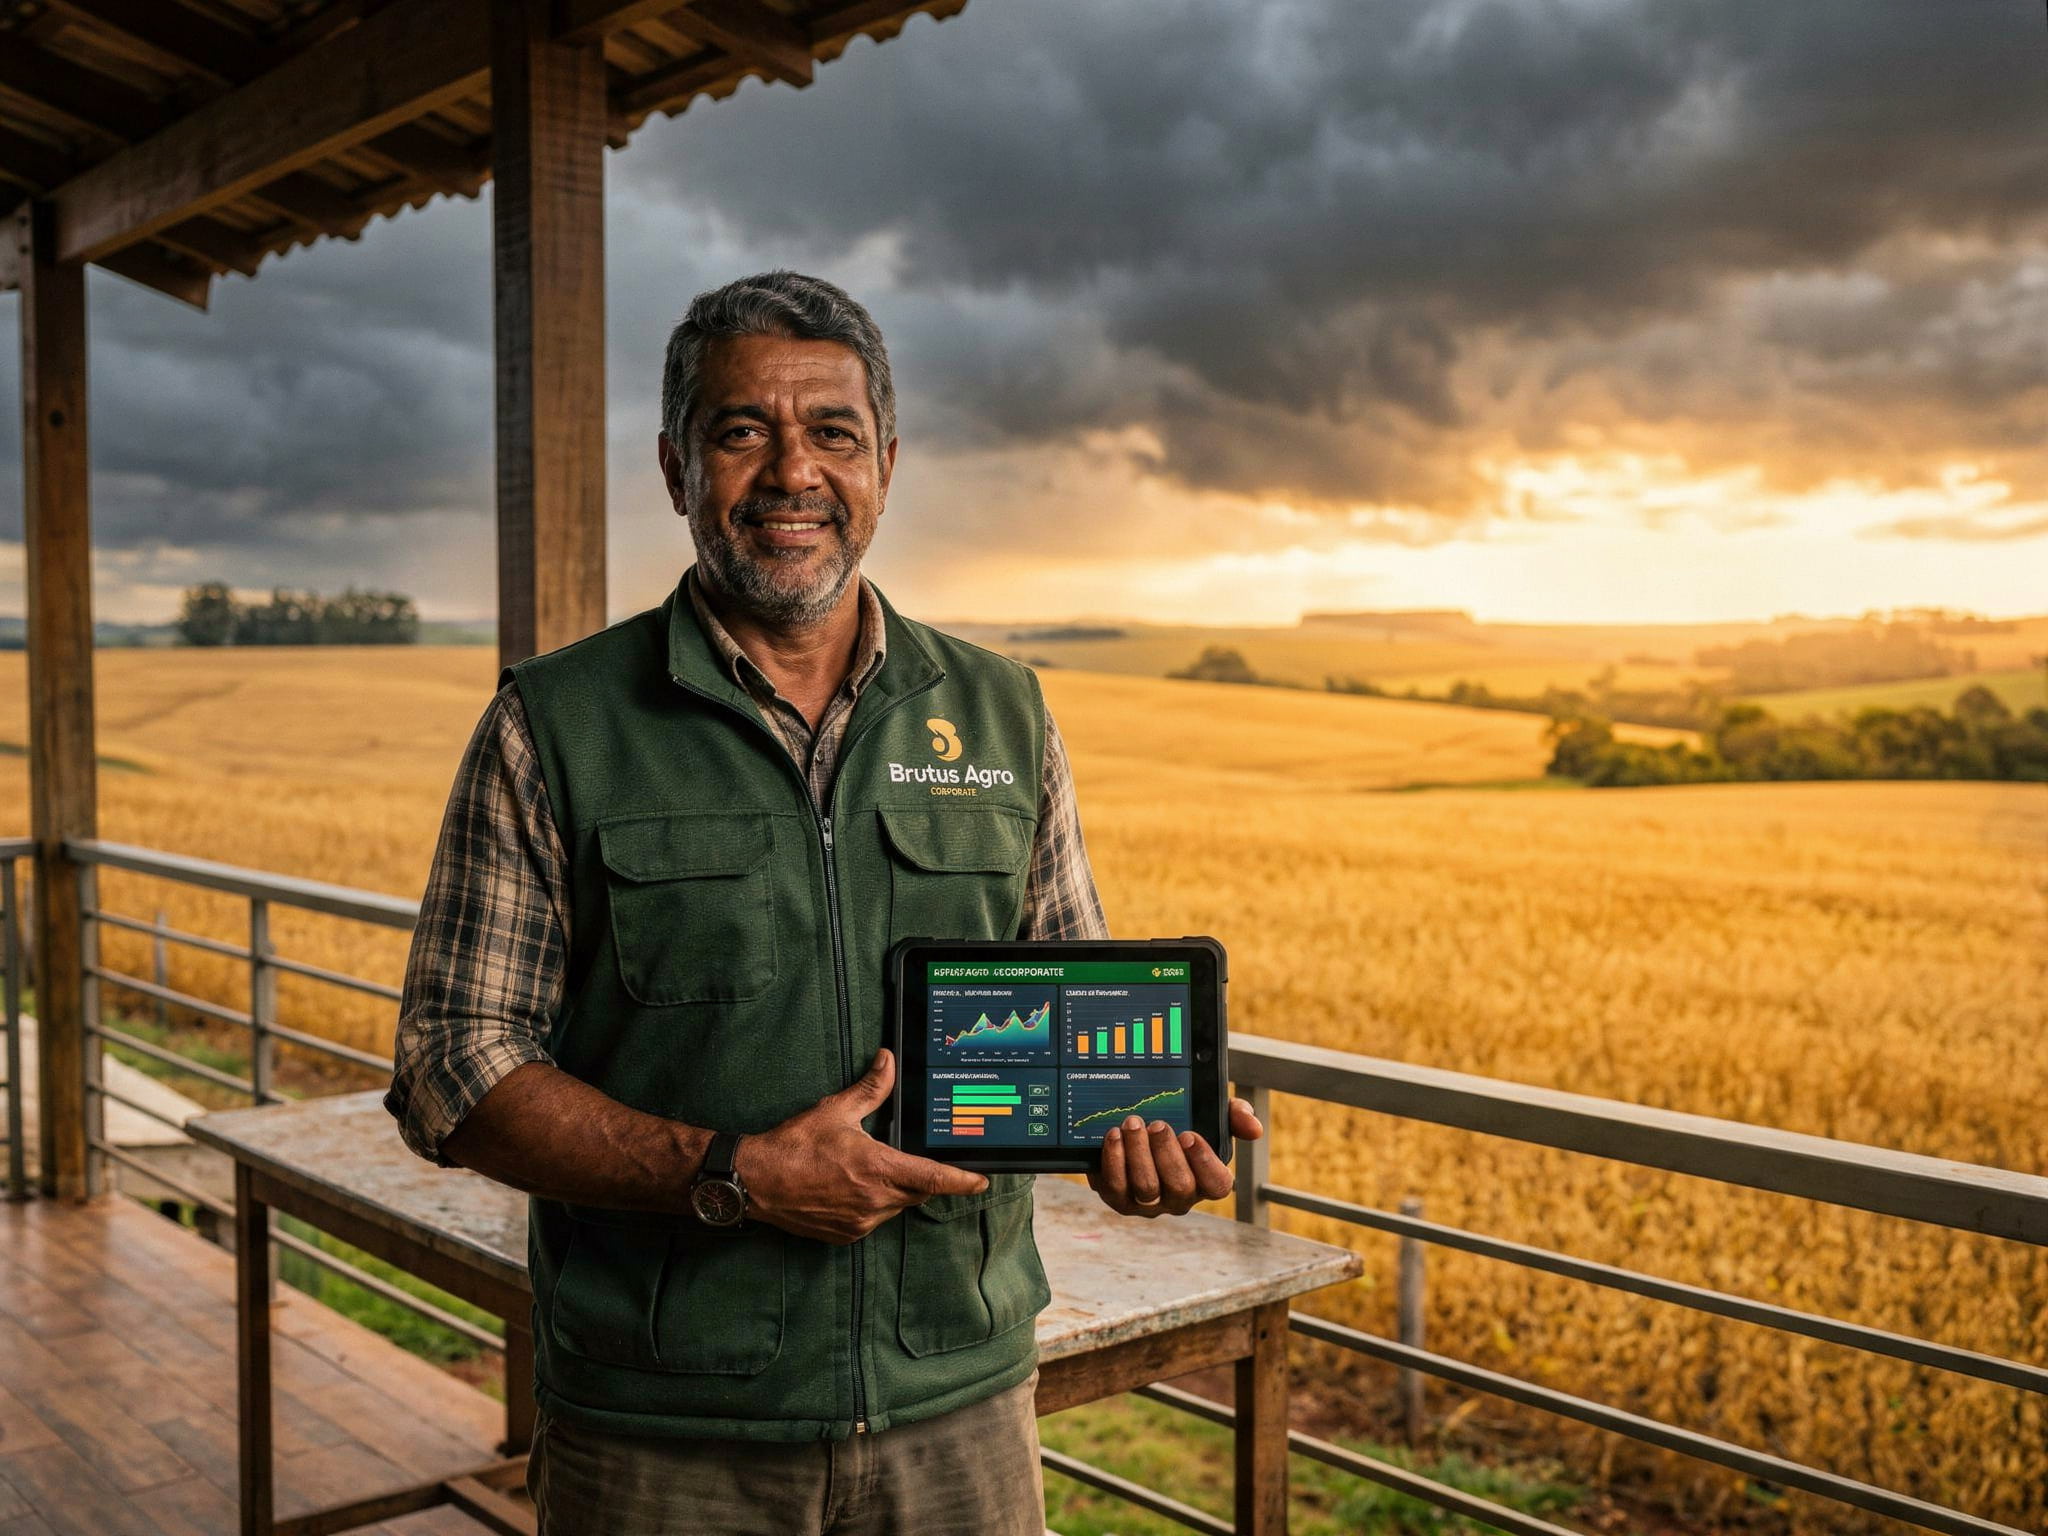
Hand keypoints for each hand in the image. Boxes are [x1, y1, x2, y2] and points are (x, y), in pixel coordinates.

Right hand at [735, 1048, 988, 1243]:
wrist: (755, 1182)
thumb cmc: (793, 1146)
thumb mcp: (834, 1111)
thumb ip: (870, 1089)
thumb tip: (888, 1061)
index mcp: (878, 1168)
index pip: (933, 1178)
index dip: (962, 1181)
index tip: (982, 1181)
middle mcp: (874, 1200)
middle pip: (917, 1192)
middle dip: (920, 1178)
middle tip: (909, 1161)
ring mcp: (860, 1222)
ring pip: (894, 1207)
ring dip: (892, 1191)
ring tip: (865, 1170)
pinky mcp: (845, 1235)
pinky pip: (871, 1221)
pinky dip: (871, 1205)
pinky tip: (849, 1188)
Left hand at [1087, 1096, 1262, 1217]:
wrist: (1137, 1125)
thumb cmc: (1180, 1122)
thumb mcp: (1210, 1114)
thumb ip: (1235, 1115)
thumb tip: (1254, 1127)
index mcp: (1207, 1179)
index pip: (1217, 1185)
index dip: (1205, 1163)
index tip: (1190, 1135)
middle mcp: (1180, 1197)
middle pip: (1180, 1188)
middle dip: (1167, 1154)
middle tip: (1157, 1124)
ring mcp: (1149, 1202)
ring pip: (1147, 1188)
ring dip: (1139, 1153)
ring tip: (1132, 1123)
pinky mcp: (1120, 1199)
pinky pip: (1116, 1188)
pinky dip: (1114, 1160)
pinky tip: (1114, 1136)